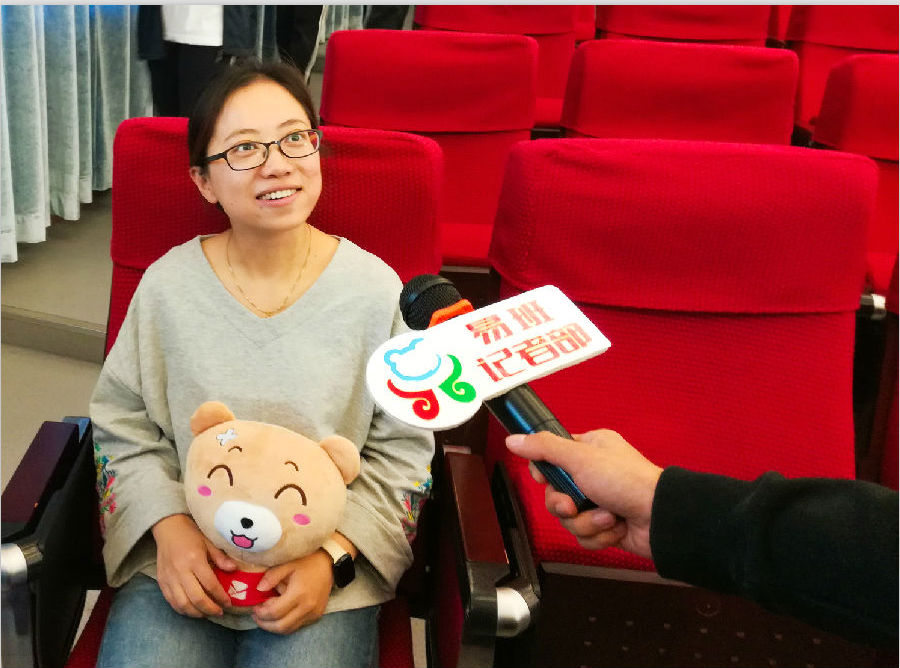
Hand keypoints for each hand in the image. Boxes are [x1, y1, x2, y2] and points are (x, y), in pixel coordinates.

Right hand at [151, 513, 236, 616]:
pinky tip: (192, 610)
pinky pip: (171, 602)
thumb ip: (220, 558)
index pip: (210, 584)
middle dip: (210, 609)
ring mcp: (169, 578)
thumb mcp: (208, 542)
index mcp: (194, 560)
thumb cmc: (190, 534)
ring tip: (207, 613)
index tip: (228, 603)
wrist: (167, 528)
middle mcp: (180, 571)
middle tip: (219, 612)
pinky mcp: (161, 582)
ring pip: (182, 604)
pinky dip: (182, 609)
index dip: (220, 597)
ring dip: (196, 613)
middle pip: (196, 598)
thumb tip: (234, 569)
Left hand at [251, 549, 334, 633]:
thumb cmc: (307, 562)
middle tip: (257, 615)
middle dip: (265, 624)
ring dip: (274, 626)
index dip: (261, 613)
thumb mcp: (288, 564)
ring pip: (289, 629)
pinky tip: (280, 615)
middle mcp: (307, 607)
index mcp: (299, 594)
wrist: (329, 564)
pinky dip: (286, 624)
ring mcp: (313, 613)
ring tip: (266, 617)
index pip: (275, 612)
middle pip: (281, 626)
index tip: (255, 607)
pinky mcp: (317, 615)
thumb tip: (259, 589)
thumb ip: (272, 577)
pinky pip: (298, 626)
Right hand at [506, 430, 662, 558]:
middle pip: (555, 494)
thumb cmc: (626, 480)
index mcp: (589, 449)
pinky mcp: (606, 527)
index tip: (545, 479)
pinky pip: (584, 536)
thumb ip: (544, 448)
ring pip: (569, 519)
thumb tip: (513, 439)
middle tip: (575, 505)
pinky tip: (615, 528)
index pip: (551, 459)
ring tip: (608, 516)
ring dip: (587, 522)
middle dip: (565, 505)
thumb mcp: (580, 457)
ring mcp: (600, 501)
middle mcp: (593, 473)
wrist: (660, 518)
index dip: (545, 474)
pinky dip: (598, 535)